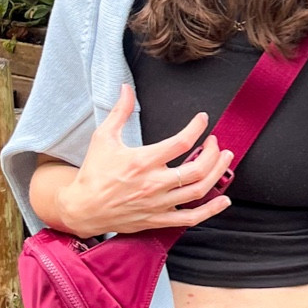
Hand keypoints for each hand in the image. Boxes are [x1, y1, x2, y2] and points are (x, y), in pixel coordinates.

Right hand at [58, 84, 232, 237]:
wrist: (83, 208)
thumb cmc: (94, 173)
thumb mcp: (103, 137)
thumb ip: (119, 112)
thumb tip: (126, 88)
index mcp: (142, 161)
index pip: (181, 143)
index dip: (196, 128)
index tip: (202, 119)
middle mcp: (153, 184)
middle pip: (197, 169)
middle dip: (213, 152)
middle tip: (216, 141)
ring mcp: (158, 204)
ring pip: (199, 191)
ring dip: (217, 173)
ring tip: (224, 159)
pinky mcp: (158, 219)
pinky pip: (191, 218)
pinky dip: (211, 210)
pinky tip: (223, 199)